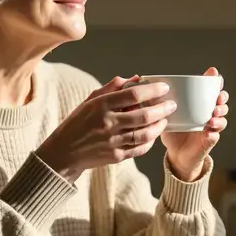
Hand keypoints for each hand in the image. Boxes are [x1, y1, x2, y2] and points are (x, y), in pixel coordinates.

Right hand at [37, 77, 175, 182]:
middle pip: (143, 115)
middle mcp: (108, 123)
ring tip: (165, 119)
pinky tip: (154, 135)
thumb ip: (111, 88)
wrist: (63, 153)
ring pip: (144, 134)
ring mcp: (112, 142)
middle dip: (162, 109)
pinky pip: (139, 149)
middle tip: (172, 104)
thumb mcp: (89, 101)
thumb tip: (135, 78)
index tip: (164, 87)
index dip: (152, 90)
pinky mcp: (115, 156)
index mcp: (101, 106)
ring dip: (159, 126)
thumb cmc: (77, 123)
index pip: (133, 95)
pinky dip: (150, 141)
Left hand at [162, 67, 229, 181]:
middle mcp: (209, 115)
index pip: (213, 91)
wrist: (176, 154)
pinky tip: (208, 133)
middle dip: (222, 99)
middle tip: (217, 100)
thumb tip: (150, 86)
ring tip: (211, 119)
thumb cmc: (173, 131)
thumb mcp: (169, 114)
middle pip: (222, 103)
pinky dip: (213, 134)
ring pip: (222, 120)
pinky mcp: (208, 142)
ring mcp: (210, 128)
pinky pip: (215, 137)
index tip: (216, 76)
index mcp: (201, 105)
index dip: (217, 83)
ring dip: (219, 118)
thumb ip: (164, 102)